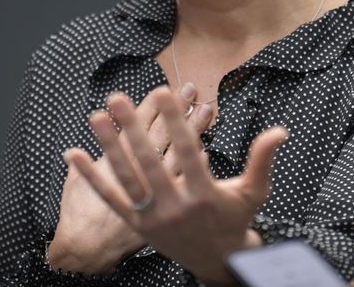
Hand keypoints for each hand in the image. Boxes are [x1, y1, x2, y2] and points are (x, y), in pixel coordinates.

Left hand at [66, 88, 288, 285]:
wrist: (217, 261)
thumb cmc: (235, 219)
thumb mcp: (254, 191)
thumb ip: (262, 159)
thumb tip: (280, 130)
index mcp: (205, 195)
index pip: (188, 153)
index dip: (176, 123)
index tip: (165, 93)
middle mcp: (176, 207)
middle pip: (150, 163)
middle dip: (132, 129)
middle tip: (118, 98)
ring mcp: (153, 218)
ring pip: (127, 178)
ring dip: (108, 146)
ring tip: (95, 116)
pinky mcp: (137, 225)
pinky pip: (110, 198)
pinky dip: (91, 177)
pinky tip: (73, 154)